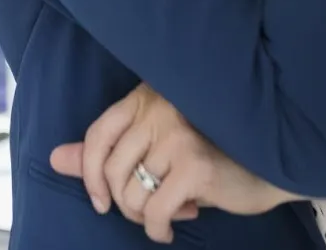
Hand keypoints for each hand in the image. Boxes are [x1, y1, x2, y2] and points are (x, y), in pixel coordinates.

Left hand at [49, 84, 294, 242]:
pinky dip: (158, 228)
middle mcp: (160, 109)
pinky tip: (176, 224)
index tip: (98, 199)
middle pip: (112, 169)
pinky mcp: (195, 165)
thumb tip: (56, 159)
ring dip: (144, 215)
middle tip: (146, 209)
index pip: (98, 133)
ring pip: (131, 194)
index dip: (90, 173)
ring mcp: (177, 135)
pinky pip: (154, 212)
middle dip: (122, 202)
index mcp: (146, 97)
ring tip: (169, 211)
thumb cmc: (211, 154)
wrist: (268, 164)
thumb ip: (108, 152)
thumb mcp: (155, 147)